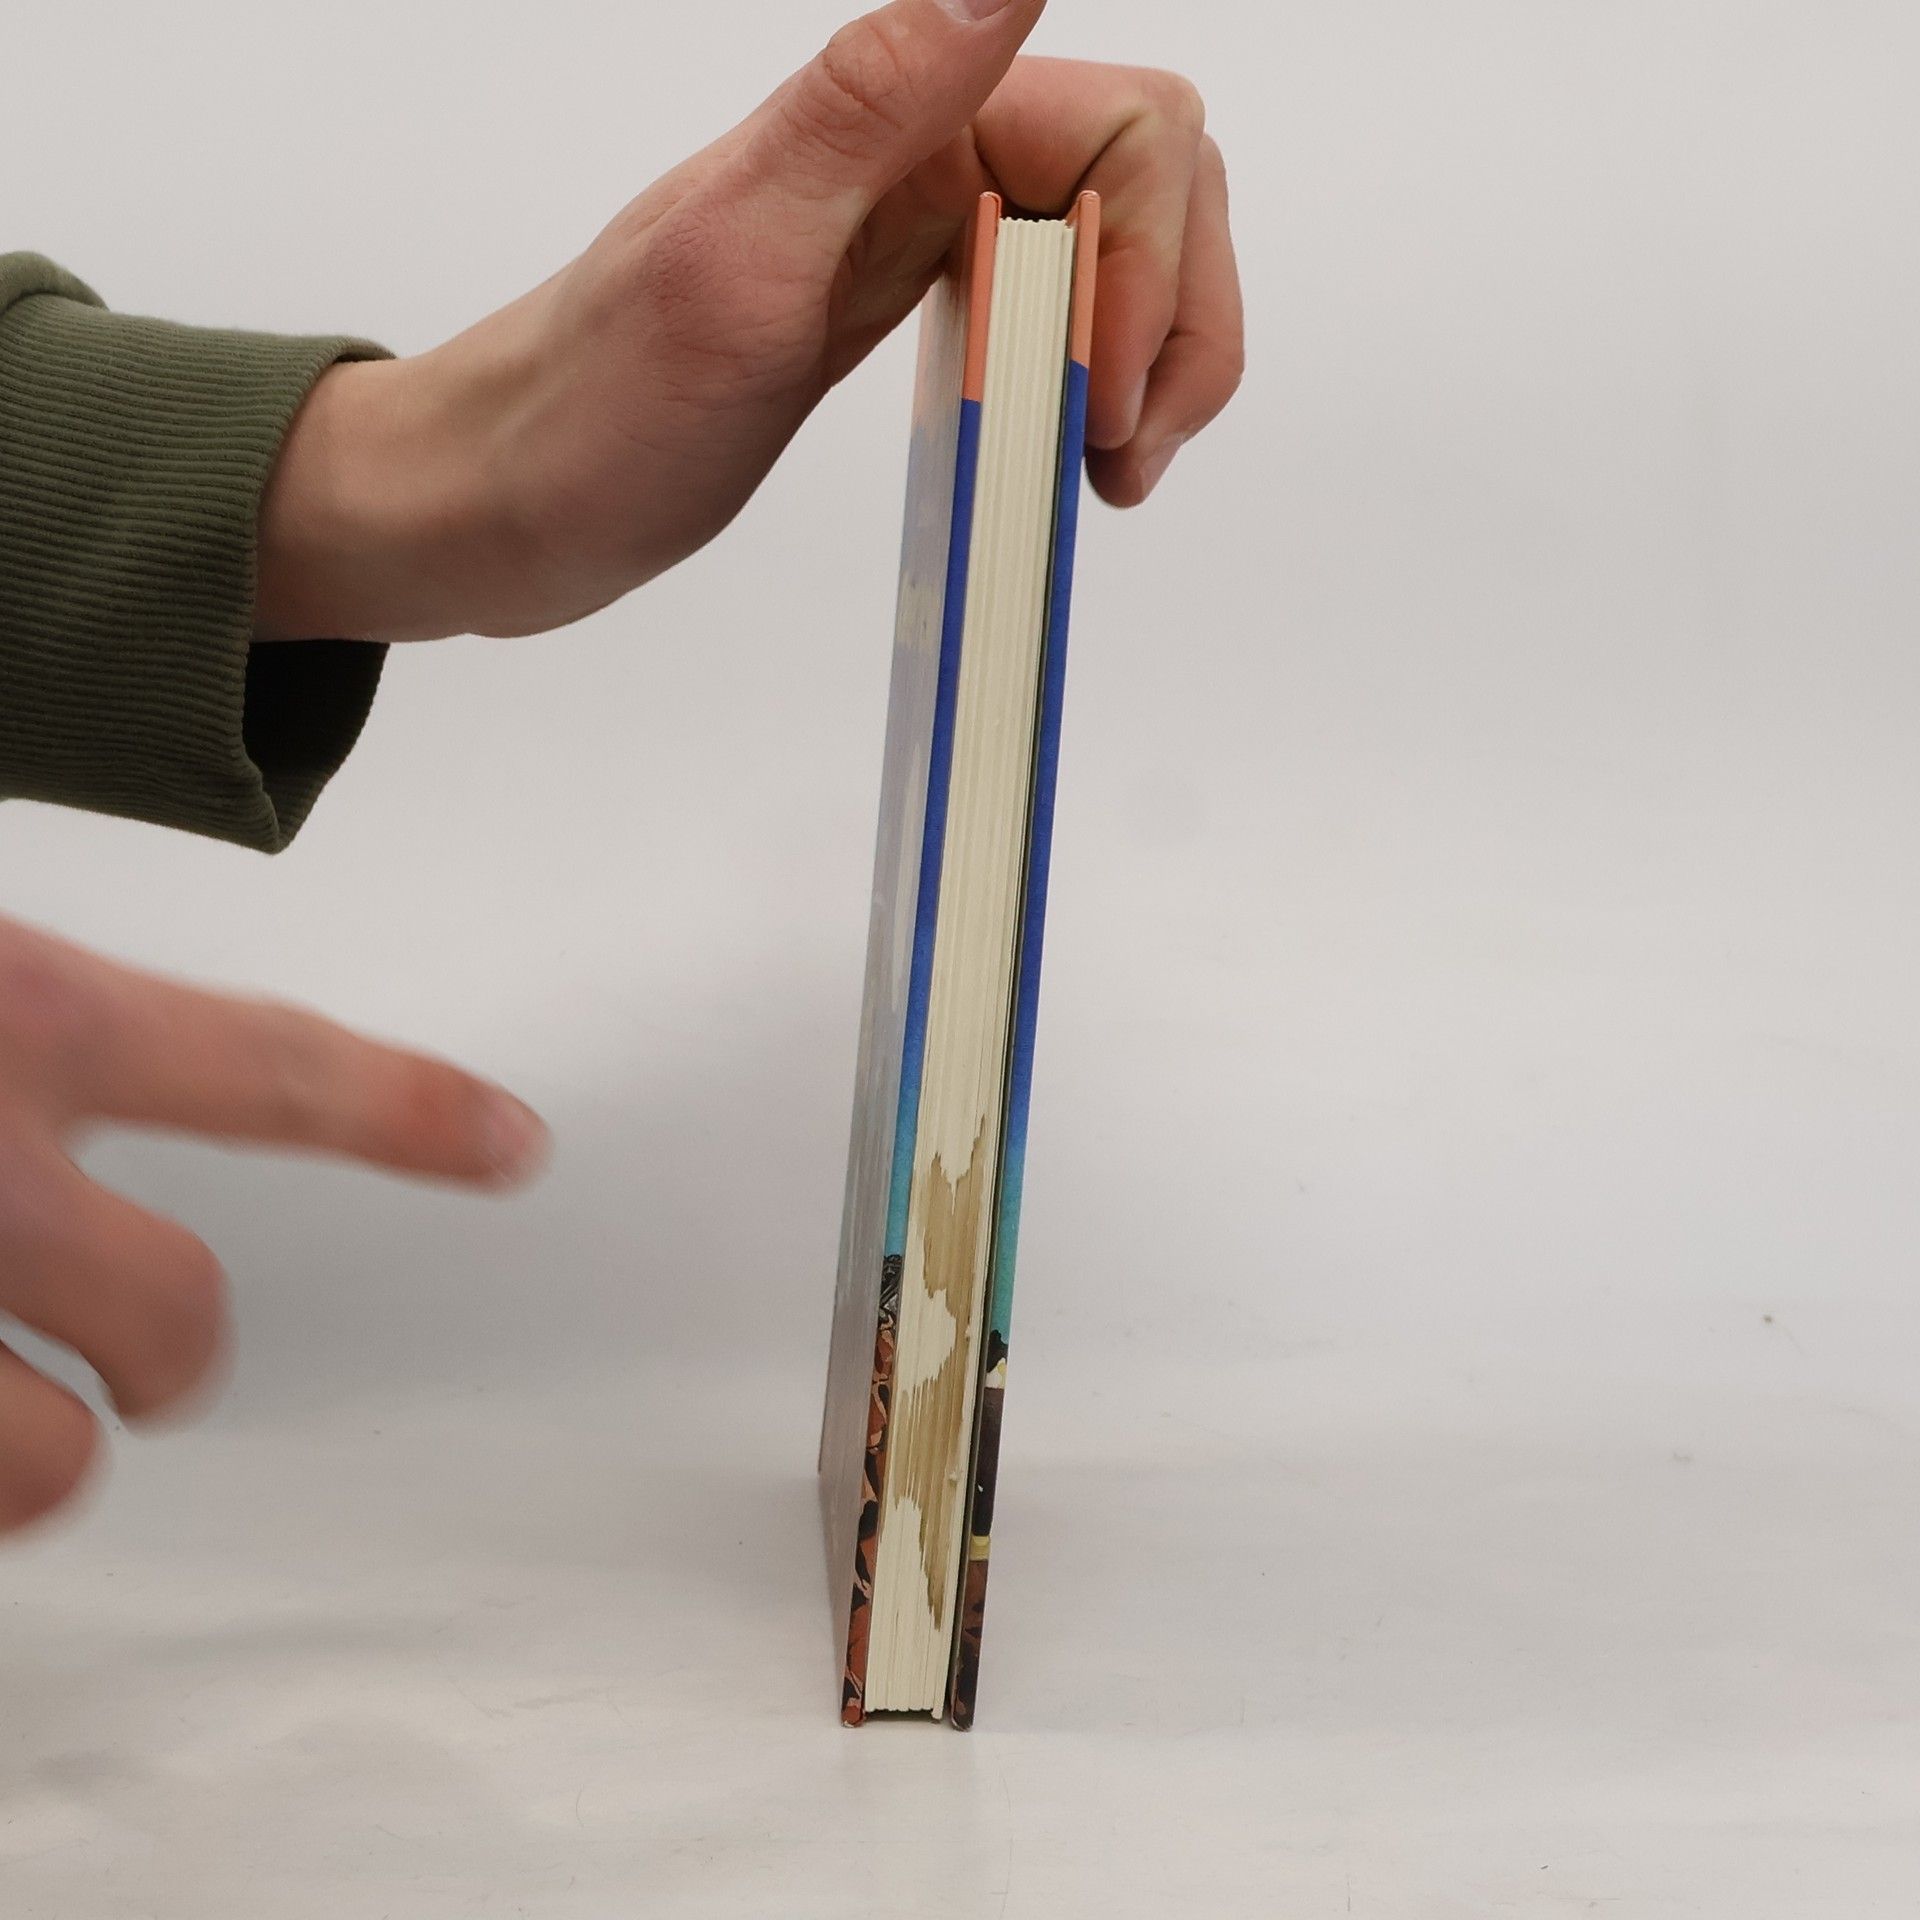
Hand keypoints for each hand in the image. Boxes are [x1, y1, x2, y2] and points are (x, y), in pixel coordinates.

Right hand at [0, 915, 547, 1536]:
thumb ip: (24, 1018)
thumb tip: (62, 1043)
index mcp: (18, 1012)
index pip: (273, 1067)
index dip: (409, 1109)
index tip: (508, 1138)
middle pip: (174, 1315)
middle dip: (168, 1353)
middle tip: (143, 1360)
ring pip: (36, 1466)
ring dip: (13, 1447)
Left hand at [257, 0, 1242, 643]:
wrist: (504, 503)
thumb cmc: (590, 413)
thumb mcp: (733, 264)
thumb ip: (871, 106)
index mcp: (891, 128)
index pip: (1129, 130)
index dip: (1152, 265)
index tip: (1098, 400)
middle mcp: (921, 162)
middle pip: (1147, 182)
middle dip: (1175, 317)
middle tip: (1120, 452)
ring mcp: (920, 239)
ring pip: (1118, 250)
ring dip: (1154, 356)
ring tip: (1108, 470)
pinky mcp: (907, 314)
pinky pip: (1059, 312)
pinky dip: (1096, 381)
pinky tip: (1068, 456)